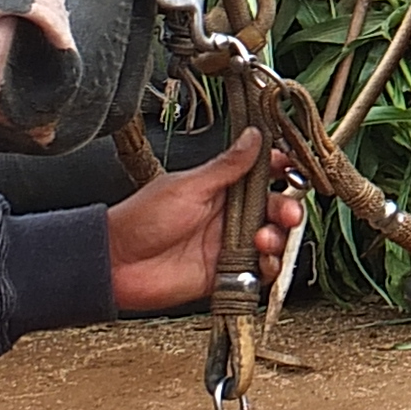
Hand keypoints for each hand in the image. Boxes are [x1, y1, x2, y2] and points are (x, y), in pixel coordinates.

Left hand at [105, 130, 304, 313]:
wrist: (115, 264)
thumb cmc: (141, 220)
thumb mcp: (187, 186)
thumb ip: (226, 166)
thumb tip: (254, 136)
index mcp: (220, 188)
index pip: (262, 174)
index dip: (282, 171)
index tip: (294, 168)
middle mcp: (230, 215)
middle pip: (274, 207)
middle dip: (287, 208)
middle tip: (287, 213)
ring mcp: (230, 244)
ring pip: (273, 238)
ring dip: (278, 238)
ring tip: (264, 239)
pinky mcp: (227, 274)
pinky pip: (260, 271)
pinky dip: (269, 266)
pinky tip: (263, 260)